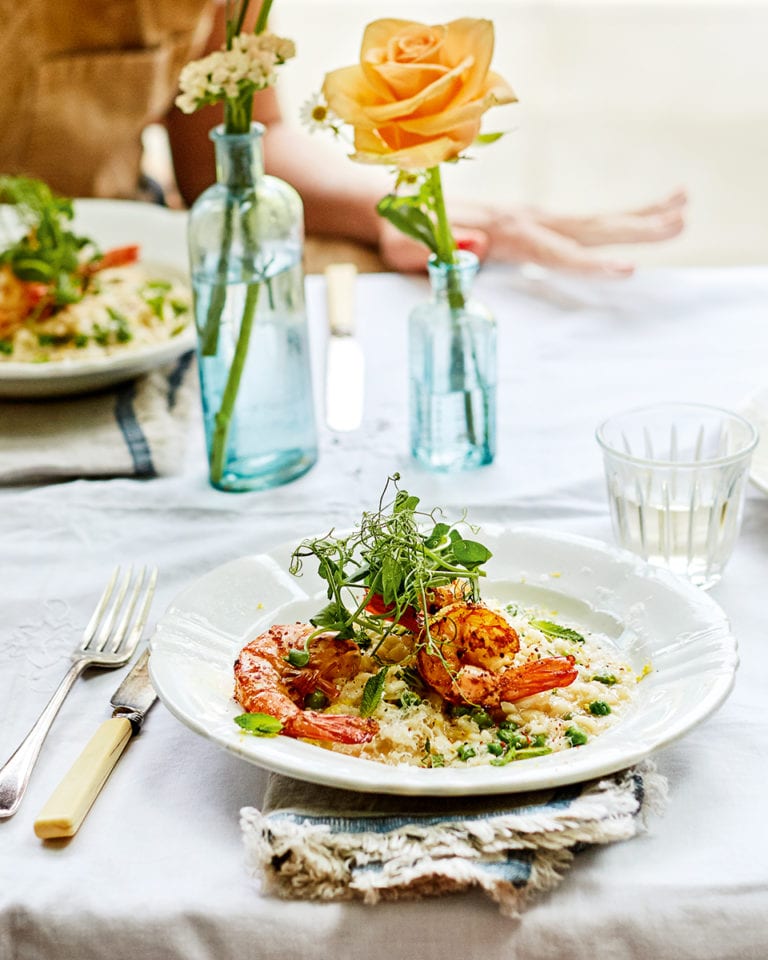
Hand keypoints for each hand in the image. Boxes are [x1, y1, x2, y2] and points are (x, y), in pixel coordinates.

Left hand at [379, 189, 686, 276]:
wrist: (396, 206)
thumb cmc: (404, 234)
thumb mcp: (414, 247)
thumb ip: (446, 249)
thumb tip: (478, 249)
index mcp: (505, 233)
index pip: (557, 252)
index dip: (591, 264)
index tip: (627, 269)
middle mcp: (525, 221)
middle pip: (589, 228)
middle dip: (635, 228)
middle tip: (680, 222)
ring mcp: (530, 218)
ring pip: (591, 221)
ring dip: (637, 216)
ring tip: (683, 209)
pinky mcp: (530, 222)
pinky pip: (577, 224)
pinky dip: (611, 219)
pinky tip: (641, 216)